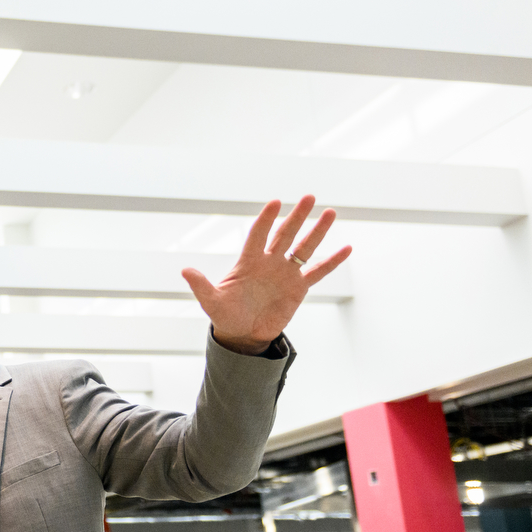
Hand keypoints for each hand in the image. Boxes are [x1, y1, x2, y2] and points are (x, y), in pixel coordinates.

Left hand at [181, 196, 351, 354]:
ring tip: (330, 212)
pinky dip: (332, 261)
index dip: (267, 219)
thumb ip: (201, 285)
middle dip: (297, 216)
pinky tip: (346, 248)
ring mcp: (286, 273)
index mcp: (248, 261)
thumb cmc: (225, 315)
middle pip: (286, 233)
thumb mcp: (211, 301)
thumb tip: (185, 270)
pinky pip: (318, 271)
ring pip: (304, 247)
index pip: (258, 234)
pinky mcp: (298, 288)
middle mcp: (269, 262)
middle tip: (309, 196)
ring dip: (317, 231)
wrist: (242, 334)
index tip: (275, 202)